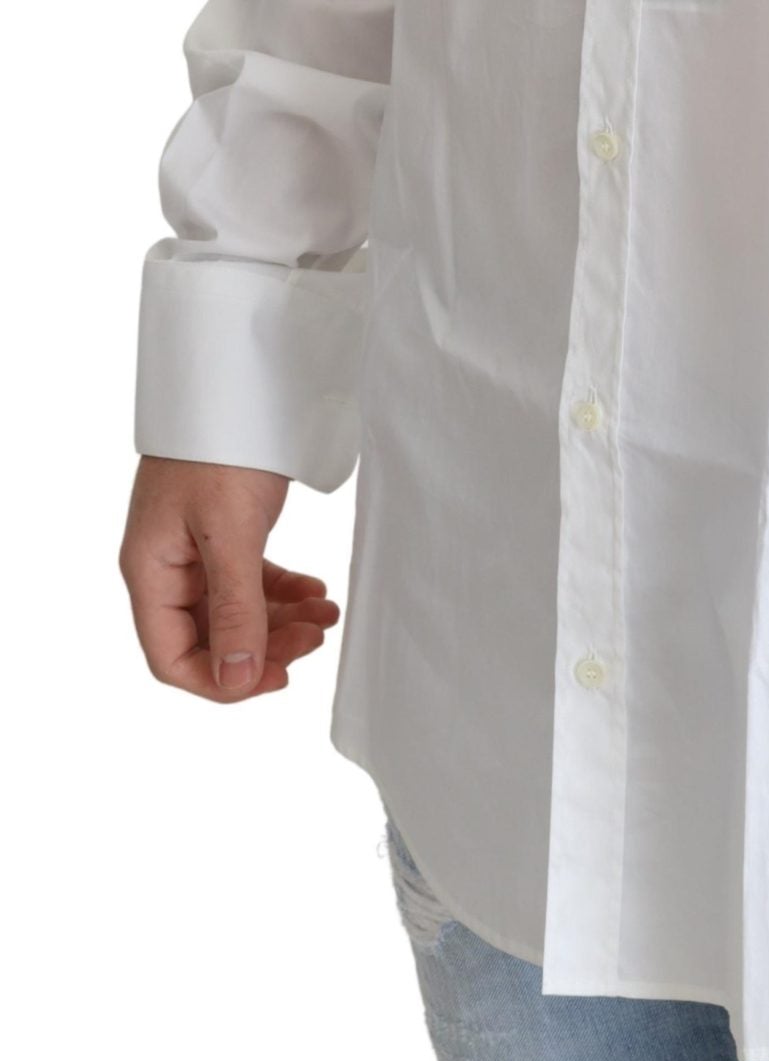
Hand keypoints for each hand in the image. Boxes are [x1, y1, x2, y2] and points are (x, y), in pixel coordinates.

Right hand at [120, 457, 338, 700]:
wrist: (238, 379)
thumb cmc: (221, 447)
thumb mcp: (231, 532)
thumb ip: (236, 608)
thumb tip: (239, 679)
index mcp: (151, 571)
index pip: (172, 656)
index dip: (221, 680)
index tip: (275, 678)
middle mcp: (167, 565)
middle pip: (209, 637)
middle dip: (262, 646)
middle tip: (313, 639)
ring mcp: (194, 548)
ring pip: (235, 610)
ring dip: (280, 620)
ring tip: (325, 615)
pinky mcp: (223, 530)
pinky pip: (249, 579)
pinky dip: (282, 590)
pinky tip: (316, 592)